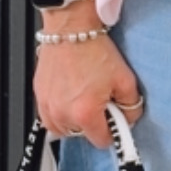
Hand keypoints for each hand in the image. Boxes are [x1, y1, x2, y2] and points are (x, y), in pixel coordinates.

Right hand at [33, 15, 143, 148]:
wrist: (71, 28)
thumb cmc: (93, 49)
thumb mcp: (125, 79)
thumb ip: (131, 106)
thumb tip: (129, 118)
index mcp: (85, 113)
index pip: (102, 141)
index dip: (112, 130)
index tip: (114, 118)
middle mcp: (62, 113)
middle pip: (82, 135)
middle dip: (93, 123)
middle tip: (100, 100)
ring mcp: (47, 106)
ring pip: (64, 129)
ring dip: (75, 120)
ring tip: (83, 98)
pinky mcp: (39, 95)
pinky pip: (49, 117)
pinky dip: (60, 112)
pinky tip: (70, 96)